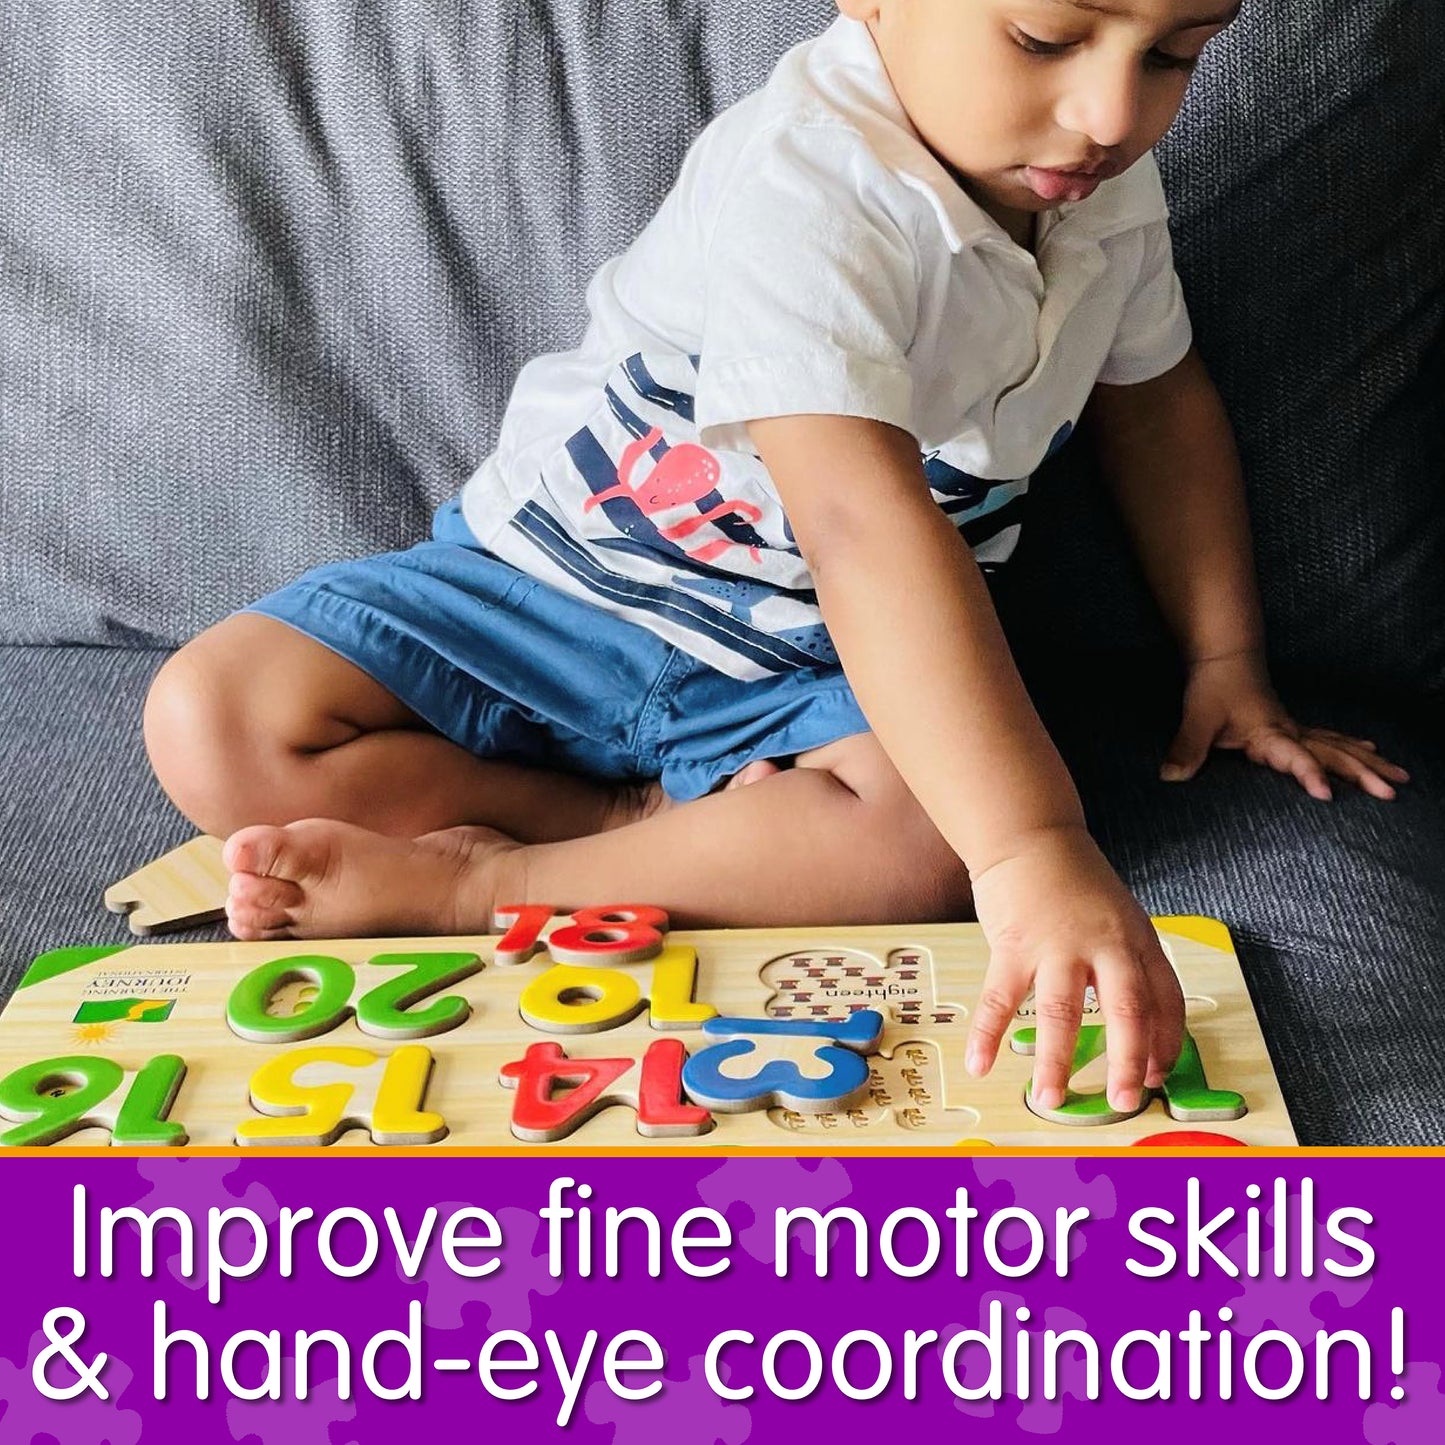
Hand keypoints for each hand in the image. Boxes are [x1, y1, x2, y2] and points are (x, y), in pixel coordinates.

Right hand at [965, 825, 1183, 1113]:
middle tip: (1121, 1102)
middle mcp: (1104, 944)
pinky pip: (1000, 999)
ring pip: (1063, 1013)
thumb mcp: (1120, 917)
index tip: (1157, 1077)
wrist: (1030, 836)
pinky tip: (980, 1063)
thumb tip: (1134, 1026)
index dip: (1165, 1044)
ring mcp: (1058, 945)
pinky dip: (987, 1035)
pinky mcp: (1014, 945)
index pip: (1166, 1000)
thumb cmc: (1074, 880)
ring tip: (1050, 1099)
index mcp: (1138, 940)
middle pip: (1126, 1011)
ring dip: (1057, 1063)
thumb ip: (1127, 964)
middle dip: (1126, 1064)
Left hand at [1161, 650, 1409, 800]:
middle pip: (1332, 754)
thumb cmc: (1214, 687)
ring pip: (1339, 746)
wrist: (1226, 658)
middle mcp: (1289, 732)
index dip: (1309, 775)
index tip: (1326, 795)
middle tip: (1390, 793)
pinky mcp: (1293, 728)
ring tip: (1399, 778)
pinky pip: (1330, 740)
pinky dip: (1351, 748)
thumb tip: (1171, 778)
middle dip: (1361, 774)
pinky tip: (1370, 752)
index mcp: (1269, 733)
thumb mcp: (1197, 718)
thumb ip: (1187, 748)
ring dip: (1368, 763)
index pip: (1294, 756)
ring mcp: (1295, 729)